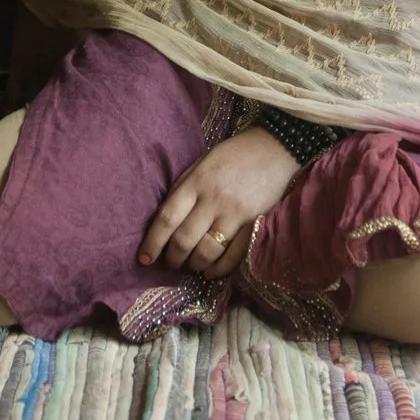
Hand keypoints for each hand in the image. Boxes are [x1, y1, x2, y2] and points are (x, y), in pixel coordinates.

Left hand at [138, 127, 300, 277]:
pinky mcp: (253, 223)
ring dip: (195, 265)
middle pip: (184, 240)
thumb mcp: (201, 163)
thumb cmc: (233, 154)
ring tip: (191, 266)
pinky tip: (211, 272)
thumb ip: (183, 188)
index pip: (167, 218)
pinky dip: (219, 269)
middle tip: (169, 264)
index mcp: (195, 182)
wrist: (275, 147)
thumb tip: (165, 219)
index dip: (152, 242)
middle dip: (172, 258)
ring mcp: (234, 213)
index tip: (144, 258)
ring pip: (207, 251)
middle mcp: (212, 199)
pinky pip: (233, 255)